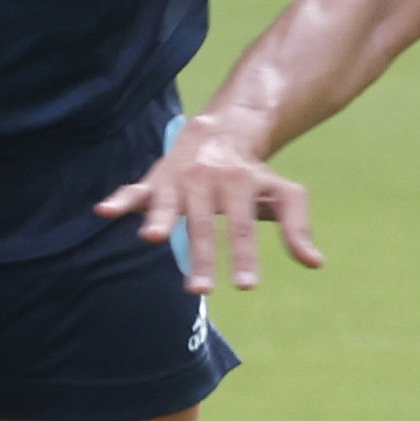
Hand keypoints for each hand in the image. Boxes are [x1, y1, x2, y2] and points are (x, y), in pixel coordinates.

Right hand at [97, 114, 323, 290]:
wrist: (221, 130)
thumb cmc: (254, 174)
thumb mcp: (283, 194)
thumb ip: (296, 227)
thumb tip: (316, 263)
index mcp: (240, 183)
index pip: (242, 226)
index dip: (243, 255)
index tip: (245, 286)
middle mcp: (208, 179)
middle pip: (203, 223)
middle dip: (200, 256)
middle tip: (199, 291)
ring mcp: (179, 178)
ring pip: (168, 203)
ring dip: (159, 219)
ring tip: (153, 238)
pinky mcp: (155, 179)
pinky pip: (135, 189)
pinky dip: (120, 199)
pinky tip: (103, 211)